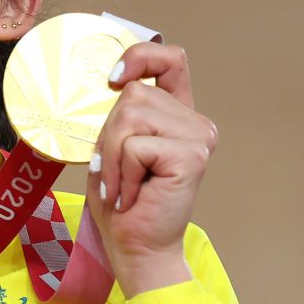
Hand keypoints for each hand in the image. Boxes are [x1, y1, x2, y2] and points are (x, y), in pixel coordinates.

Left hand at [85, 42, 218, 297]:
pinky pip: (134, 146)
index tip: (114, 78)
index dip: (141, 56)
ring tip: (124, 185)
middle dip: (108, 134)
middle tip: (116, 172)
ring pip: (130, 117)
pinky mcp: (192, 155)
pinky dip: (122, 172)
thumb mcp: (112, 147)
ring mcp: (198, 137)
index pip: (169, 60)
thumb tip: (106, 84)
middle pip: (133, 94)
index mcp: (175, 115)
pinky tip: (134, 194)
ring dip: (112, 156)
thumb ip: (118, 115)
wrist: (136, 247)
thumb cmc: (121, 201)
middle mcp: (194, 122)